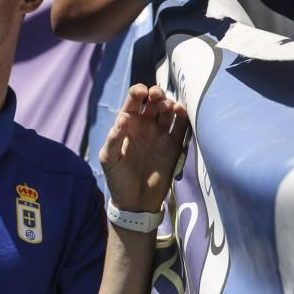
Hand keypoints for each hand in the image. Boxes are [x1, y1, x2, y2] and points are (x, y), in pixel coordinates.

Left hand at [99, 84, 188, 212]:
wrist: (135, 201)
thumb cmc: (118, 178)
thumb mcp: (109, 160)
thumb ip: (113, 140)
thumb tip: (122, 119)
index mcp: (128, 123)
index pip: (134, 100)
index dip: (138, 92)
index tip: (142, 92)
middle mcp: (146, 124)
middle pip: (154, 101)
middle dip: (157, 93)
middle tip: (158, 96)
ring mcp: (161, 134)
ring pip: (169, 111)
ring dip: (171, 104)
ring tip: (170, 107)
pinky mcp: (174, 145)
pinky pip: (181, 127)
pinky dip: (183, 117)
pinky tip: (182, 113)